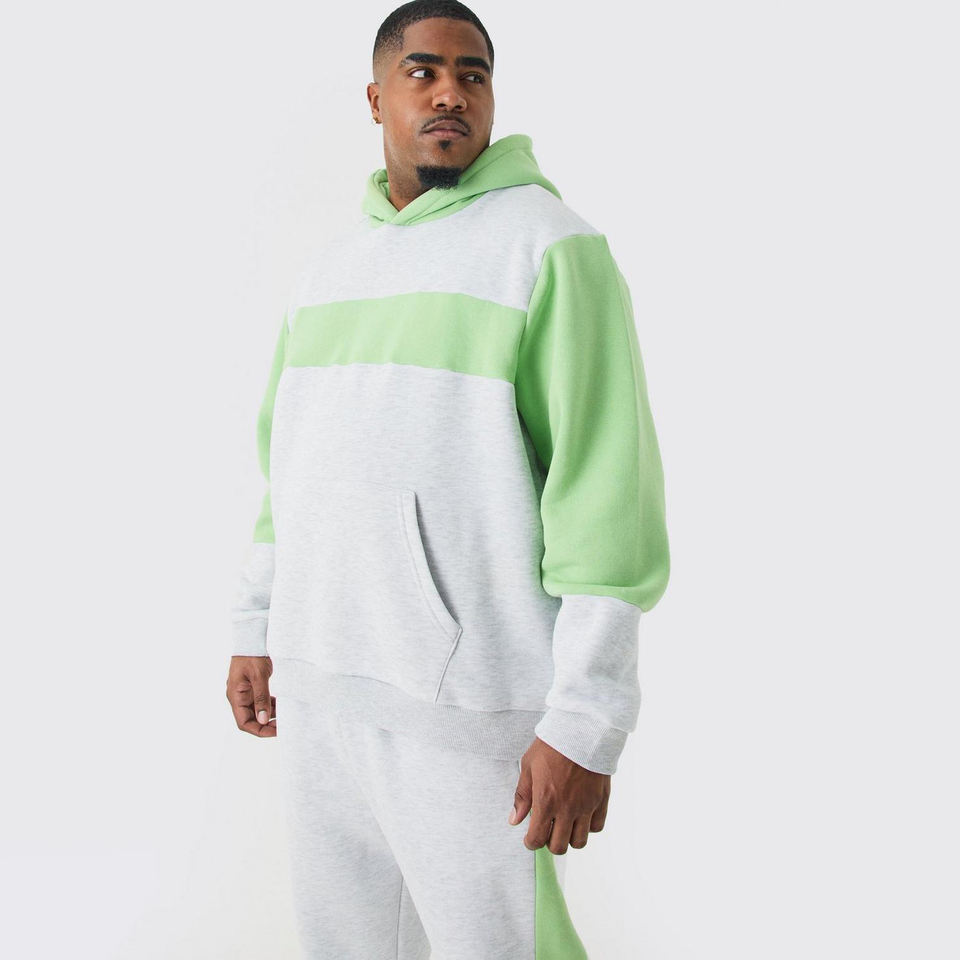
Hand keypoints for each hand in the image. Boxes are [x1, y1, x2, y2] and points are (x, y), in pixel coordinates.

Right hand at [226, 656, 276, 736]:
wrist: (250, 640)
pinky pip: (260, 702)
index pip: (244, 723)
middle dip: (266, 725)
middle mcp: (238, 697)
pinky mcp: (251, 688)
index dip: (259, 730)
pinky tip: (280, 705)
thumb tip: (264, 719)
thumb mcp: (259, 676)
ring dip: (269, 716)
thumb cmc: (252, 655)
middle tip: (283, 726)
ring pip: (256, 712)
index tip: (276, 731)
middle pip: (250, 720)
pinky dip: (270, 706)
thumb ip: (262, 698)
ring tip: (284, 716)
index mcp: (235, 697)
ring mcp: (244, 693)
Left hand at [509, 737, 610, 853]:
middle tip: (547, 829)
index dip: (531, 843)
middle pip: (559, 847)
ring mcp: (586, 806)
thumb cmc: (552, 745)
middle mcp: (567, 808)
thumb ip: (522, 795)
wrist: (582, 729)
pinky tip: (580, 815)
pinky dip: (588, 826)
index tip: (529, 837)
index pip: (537, 839)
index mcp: (546, 801)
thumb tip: (514, 820)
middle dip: (549, 842)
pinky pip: (597, 827)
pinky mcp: (601, 800)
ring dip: (569, 837)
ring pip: (579, 841)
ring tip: (564, 823)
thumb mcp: (529, 765)